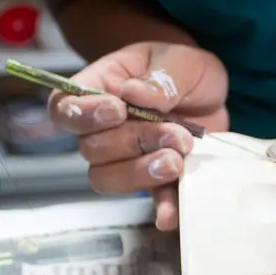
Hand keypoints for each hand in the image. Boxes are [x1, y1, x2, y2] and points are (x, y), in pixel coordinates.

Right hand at [49, 42, 228, 229]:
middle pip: (92, 150)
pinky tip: (171, 213)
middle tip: (176, 135)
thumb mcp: (179, 61)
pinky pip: (150, 201)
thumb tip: (136, 95)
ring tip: (177, 160)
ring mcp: (127, 159)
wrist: (209, 95)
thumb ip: (160, 77)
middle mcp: (103, 130)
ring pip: (109, 179)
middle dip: (135, 143)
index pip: (65, 109)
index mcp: (98, 91)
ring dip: (143, 172)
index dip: (84, 115)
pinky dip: (162, 208)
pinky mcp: (156, 181)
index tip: (118, 110)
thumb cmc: (182, 70)